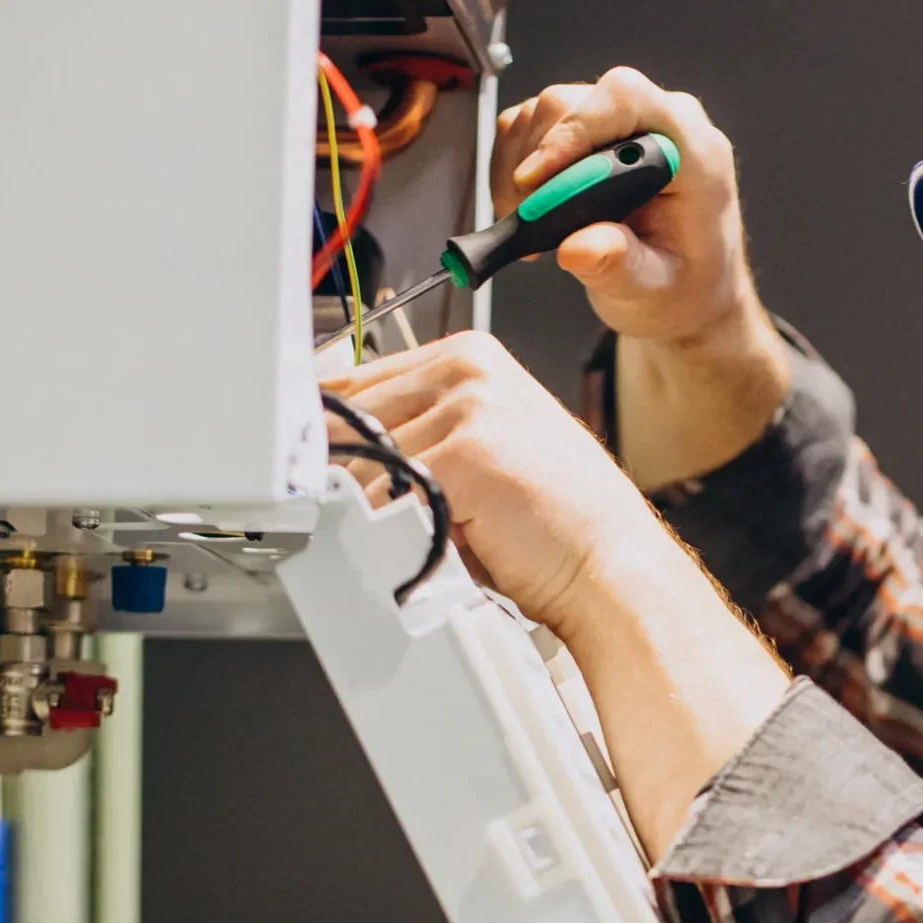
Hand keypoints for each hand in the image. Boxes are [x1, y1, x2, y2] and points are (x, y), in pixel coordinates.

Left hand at [321, 331, 680, 632]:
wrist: (608, 565)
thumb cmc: (556, 520)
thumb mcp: (484, 451)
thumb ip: (420, 433)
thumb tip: (336, 452)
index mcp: (473, 357)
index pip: (356, 380)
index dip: (331, 432)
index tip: (314, 466)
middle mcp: (469, 369)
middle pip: (350, 417)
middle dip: (347, 473)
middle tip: (369, 514)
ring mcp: (468, 405)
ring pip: (362, 462)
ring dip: (375, 508)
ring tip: (423, 531)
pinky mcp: (463, 452)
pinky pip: (383, 495)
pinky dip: (391, 529)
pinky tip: (429, 541)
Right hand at [492, 68, 791, 487]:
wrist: (691, 308)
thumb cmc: (683, 300)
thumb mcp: (653, 294)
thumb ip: (620, 268)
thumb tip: (585, 246)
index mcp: (692, 151)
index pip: (628, 102)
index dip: (576, 131)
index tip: (541, 180)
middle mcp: (663, 128)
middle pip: (580, 100)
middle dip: (541, 152)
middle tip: (524, 212)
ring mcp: (628, 132)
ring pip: (552, 112)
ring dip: (525, 163)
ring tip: (527, 223)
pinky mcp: (594, 144)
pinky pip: (540, 132)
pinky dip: (521, 168)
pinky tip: (527, 216)